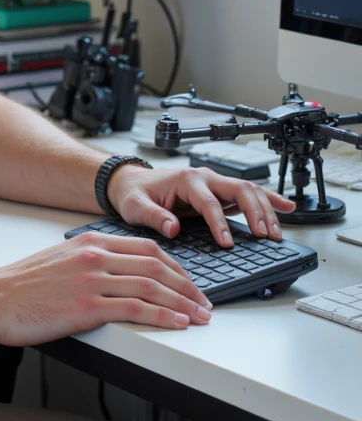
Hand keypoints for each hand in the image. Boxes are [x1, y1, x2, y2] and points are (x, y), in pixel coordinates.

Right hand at [0, 231, 212, 345]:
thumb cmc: (20, 286)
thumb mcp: (59, 259)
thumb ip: (89, 261)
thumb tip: (117, 275)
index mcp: (90, 241)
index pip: (147, 249)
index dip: (176, 267)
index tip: (190, 283)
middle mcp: (94, 255)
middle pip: (157, 267)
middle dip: (188, 286)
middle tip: (205, 303)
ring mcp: (92, 280)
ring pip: (152, 288)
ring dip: (183, 304)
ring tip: (200, 316)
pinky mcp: (87, 307)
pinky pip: (136, 310)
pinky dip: (163, 317)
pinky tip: (177, 325)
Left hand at [107, 162, 294, 246]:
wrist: (133, 183)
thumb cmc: (135, 194)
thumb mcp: (136, 206)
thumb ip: (152, 216)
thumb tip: (172, 228)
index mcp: (186, 180)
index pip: (209, 202)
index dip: (220, 223)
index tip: (228, 243)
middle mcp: (205, 178)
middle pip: (239, 190)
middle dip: (255, 212)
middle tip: (264, 236)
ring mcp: (215, 184)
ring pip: (249, 190)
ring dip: (266, 209)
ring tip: (276, 232)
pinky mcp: (220, 192)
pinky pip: (249, 194)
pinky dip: (269, 200)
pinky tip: (286, 208)